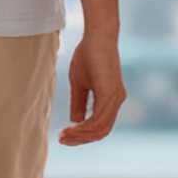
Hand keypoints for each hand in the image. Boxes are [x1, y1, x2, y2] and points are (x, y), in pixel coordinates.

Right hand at [60, 29, 126, 144]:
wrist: (98, 37)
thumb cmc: (88, 56)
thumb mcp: (80, 84)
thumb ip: (79, 103)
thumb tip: (76, 121)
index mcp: (111, 100)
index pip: (100, 126)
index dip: (82, 135)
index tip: (64, 136)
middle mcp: (116, 101)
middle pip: (101, 132)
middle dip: (81, 139)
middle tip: (62, 139)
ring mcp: (115, 98)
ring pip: (100, 129)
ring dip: (81, 135)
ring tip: (63, 135)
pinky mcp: (111, 93)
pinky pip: (99, 120)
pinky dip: (85, 127)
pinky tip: (71, 127)